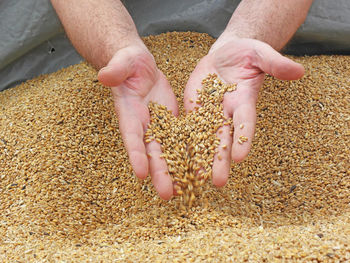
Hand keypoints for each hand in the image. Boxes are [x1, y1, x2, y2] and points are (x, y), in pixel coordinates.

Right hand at [98, 45, 178, 199]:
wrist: (139, 66)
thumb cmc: (128, 62)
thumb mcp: (123, 62)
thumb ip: (115, 70)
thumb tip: (104, 75)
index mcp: (129, 112)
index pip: (131, 135)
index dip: (135, 155)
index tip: (141, 174)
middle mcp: (143, 124)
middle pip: (151, 152)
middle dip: (159, 173)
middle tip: (167, 195)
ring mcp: (158, 125)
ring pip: (168, 150)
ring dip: (175, 170)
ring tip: (186, 189)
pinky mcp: (171, 122)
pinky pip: (180, 139)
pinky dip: (188, 153)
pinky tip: (198, 167)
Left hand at [184, 36, 303, 186]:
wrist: (225, 55)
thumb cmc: (246, 54)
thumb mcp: (260, 54)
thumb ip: (275, 64)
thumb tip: (300, 71)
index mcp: (244, 101)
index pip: (244, 124)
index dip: (243, 139)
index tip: (240, 158)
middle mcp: (227, 113)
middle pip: (224, 139)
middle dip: (221, 160)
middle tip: (218, 182)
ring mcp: (209, 113)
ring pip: (204, 138)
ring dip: (201, 157)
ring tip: (196, 177)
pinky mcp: (194, 109)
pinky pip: (188, 127)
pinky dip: (183, 141)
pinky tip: (176, 158)